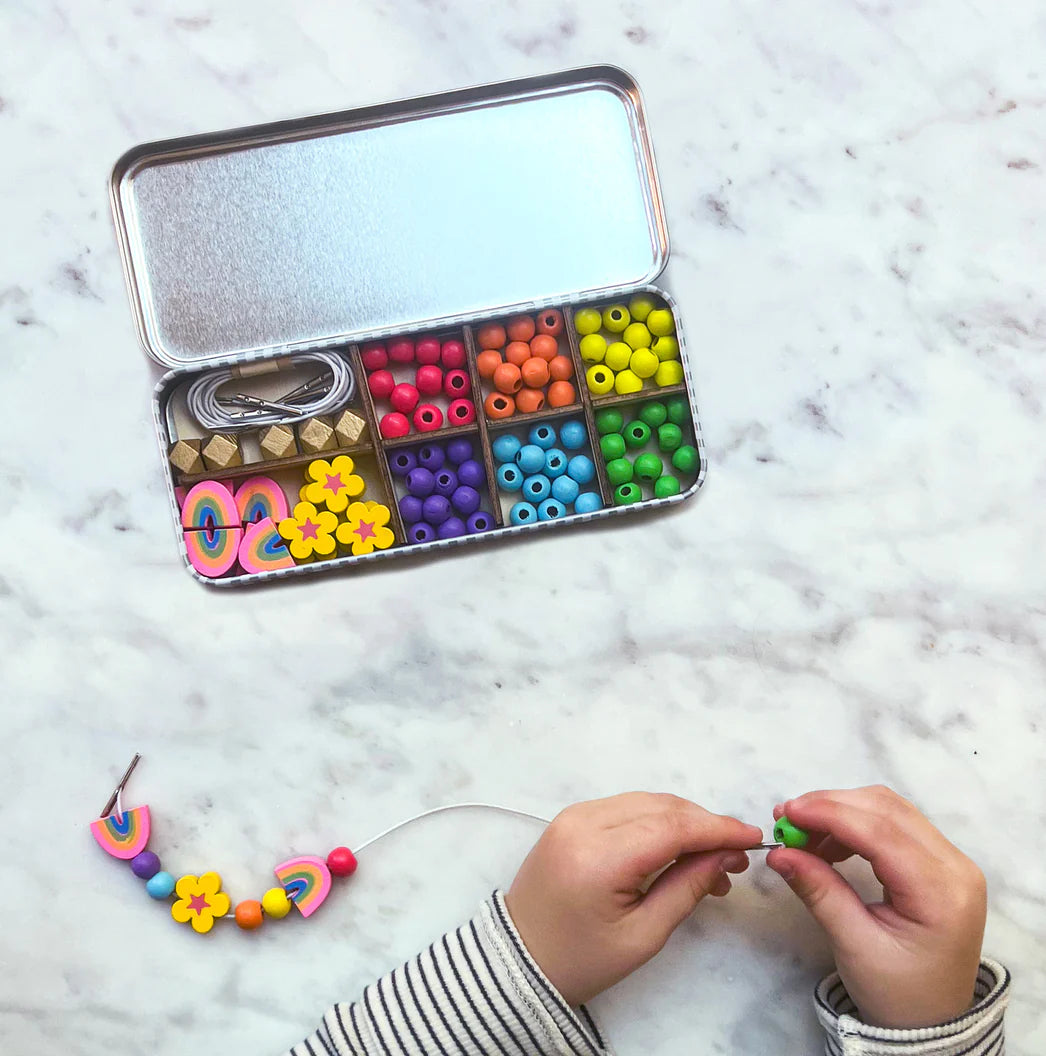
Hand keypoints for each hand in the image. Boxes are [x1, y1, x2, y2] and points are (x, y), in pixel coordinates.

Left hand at [504, 792, 760, 1005]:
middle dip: (704, 825)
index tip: (754, 837)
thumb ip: (685, 888)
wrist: (517, 960)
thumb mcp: (643, 936)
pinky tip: (677, 849)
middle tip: (736, 858)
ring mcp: (573, 815)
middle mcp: (583, 823)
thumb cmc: (581, 960)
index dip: (717, 828)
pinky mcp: (571, 818)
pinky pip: (626, 808)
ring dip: (683, 822)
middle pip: (660, 807)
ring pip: (645, 802)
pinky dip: (657, 822)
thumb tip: (724, 854)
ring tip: (711, 861)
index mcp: (598, 857)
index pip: (670, 827)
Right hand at [767, 785, 986, 1027]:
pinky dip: (857, 822)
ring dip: (842, 810)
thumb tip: (779, 852)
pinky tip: (829, 842)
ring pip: (890, 809)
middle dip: (831, 805)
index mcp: (942, 893)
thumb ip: (819, 891)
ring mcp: (952, 861)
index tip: (786, 814)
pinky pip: (895, 823)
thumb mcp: (854, 945)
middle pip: (887, 810)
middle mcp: (956, 867)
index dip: (830, 814)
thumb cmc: (897, 993)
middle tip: (786, 819)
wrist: (933, 1023)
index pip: (881, 832)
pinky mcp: (940, 861)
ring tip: (802, 833)